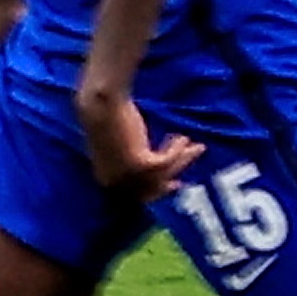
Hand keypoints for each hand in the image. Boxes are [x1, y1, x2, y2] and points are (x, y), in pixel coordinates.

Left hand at [76, 78, 203, 201]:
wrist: (99, 102)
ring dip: (184, 159)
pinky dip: (178, 150)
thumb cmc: (105, 116)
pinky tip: (183, 138)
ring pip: (165, 174)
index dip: (159, 189)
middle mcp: (117, 182)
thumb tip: (148, 163)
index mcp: (106, 179)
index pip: (138, 193)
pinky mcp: (139, 163)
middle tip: (187, 173)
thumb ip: (128, 158)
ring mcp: (127, 175)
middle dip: (174, 178)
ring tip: (197, 145)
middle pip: (155, 187)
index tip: (174, 182)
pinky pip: (168, 161)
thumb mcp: (115, 144)